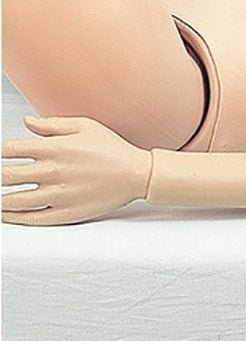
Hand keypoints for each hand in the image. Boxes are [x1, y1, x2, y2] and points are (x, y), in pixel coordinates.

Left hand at [2, 116, 151, 225]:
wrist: (136, 174)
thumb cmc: (113, 149)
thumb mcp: (85, 126)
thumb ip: (52, 124)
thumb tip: (27, 122)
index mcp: (55, 148)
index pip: (10, 149)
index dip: (1, 150)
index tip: (3, 153)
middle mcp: (53, 172)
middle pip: (6, 176)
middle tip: (1, 175)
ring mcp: (57, 194)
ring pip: (13, 200)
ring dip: (1, 199)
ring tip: (0, 197)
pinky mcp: (64, 213)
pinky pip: (30, 219)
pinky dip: (13, 218)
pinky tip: (8, 214)